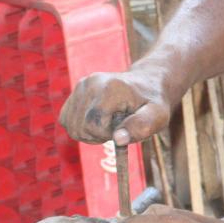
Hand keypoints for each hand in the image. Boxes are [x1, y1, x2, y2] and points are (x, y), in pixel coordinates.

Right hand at [59, 67, 173, 144]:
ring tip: (109, 122)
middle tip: (117, 126)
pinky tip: (98, 120)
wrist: (147, 83)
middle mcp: (91, 83)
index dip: (106, 134)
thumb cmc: (153, 103)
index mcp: (111, 88)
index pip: (93, 125)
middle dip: (98, 135)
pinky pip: (66, 119)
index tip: (123, 127)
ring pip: (71, 126)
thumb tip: (118, 139)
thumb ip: (141, 127)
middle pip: (79, 127)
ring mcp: (81, 85)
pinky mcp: (76, 90)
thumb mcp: (157, 117)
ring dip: (89, 132)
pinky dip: (80, 126)